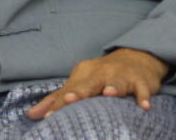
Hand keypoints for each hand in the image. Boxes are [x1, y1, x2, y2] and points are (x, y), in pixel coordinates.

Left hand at [27, 48, 168, 119]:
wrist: (137, 58)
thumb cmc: (102, 76)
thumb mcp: (80, 83)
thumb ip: (56, 100)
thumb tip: (32, 115)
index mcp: (84, 73)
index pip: (69, 91)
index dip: (59, 103)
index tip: (47, 117)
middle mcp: (101, 72)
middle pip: (89, 83)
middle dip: (80, 91)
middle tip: (71, 99)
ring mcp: (122, 75)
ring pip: (117, 82)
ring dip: (113, 87)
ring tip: (109, 94)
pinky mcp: (141, 81)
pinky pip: (142, 89)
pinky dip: (143, 96)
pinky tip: (144, 106)